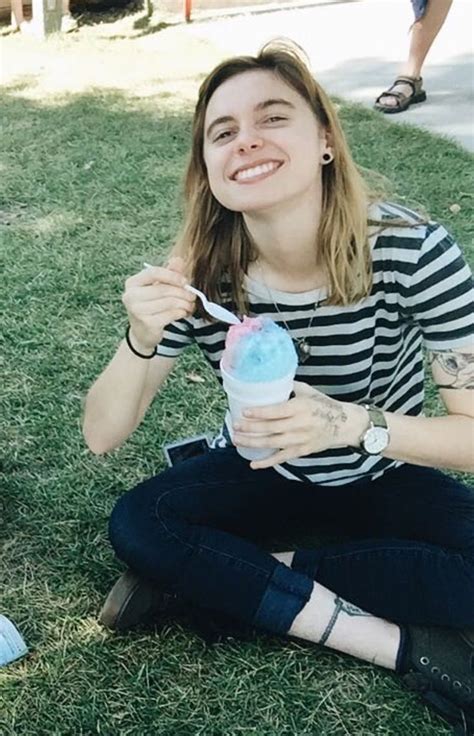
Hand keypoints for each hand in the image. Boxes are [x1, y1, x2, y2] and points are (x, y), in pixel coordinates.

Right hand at [122, 256, 195, 351]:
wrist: (143, 332)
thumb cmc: (151, 305)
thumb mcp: (158, 287)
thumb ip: (169, 272)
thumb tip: (179, 259)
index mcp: (133, 283)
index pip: (154, 273)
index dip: (172, 276)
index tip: (185, 281)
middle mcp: (131, 296)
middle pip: (164, 289)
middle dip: (182, 292)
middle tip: (193, 295)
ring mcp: (137, 311)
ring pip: (169, 302)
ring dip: (184, 303)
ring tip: (189, 305)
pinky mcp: (147, 324)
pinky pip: (171, 315)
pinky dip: (181, 313)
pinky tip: (183, 312)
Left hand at [232, 381, 367, 469]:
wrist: (344, 424)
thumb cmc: (324, 405)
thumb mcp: (308, 391)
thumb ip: (289, 387)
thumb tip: (270, 379)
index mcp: (300, 407)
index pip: (276, 411)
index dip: (259, 413)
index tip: (244, 411)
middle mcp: (299, 424)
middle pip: (270, 428)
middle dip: (250, 428)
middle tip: (235, 426)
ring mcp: (300, 439)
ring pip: (272, 443)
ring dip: (253, 443)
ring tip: (238, 440)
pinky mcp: (301, 450)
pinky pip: (282, 458)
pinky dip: (267, 462)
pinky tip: (254, 464)